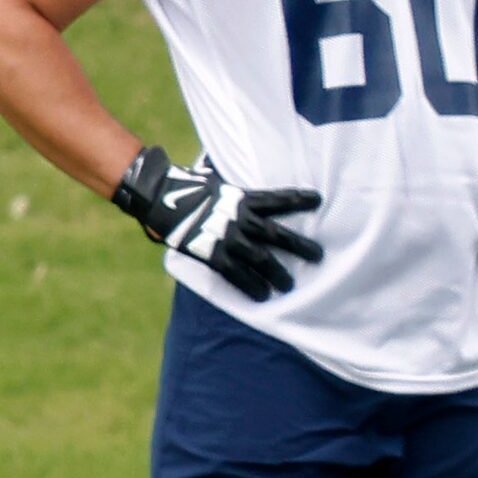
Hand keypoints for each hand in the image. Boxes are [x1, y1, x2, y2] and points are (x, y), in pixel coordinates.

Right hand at [112, 144, 321, 300]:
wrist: (157, 196)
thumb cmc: (185, 187)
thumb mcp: (214, 181)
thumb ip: (231, 187)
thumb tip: (236, 180)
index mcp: (241, 197)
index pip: (277, 199)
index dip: (299, 199)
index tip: (319, 200)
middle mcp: (239, 218)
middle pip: (277, 234)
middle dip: (300, 246)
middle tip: (319, 256)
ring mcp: (227, 237)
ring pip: (262, 259)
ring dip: (279, 273)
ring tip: (290, 285)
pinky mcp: (212, 254)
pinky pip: (238, 274)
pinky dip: (252, 286)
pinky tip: (264, 296)